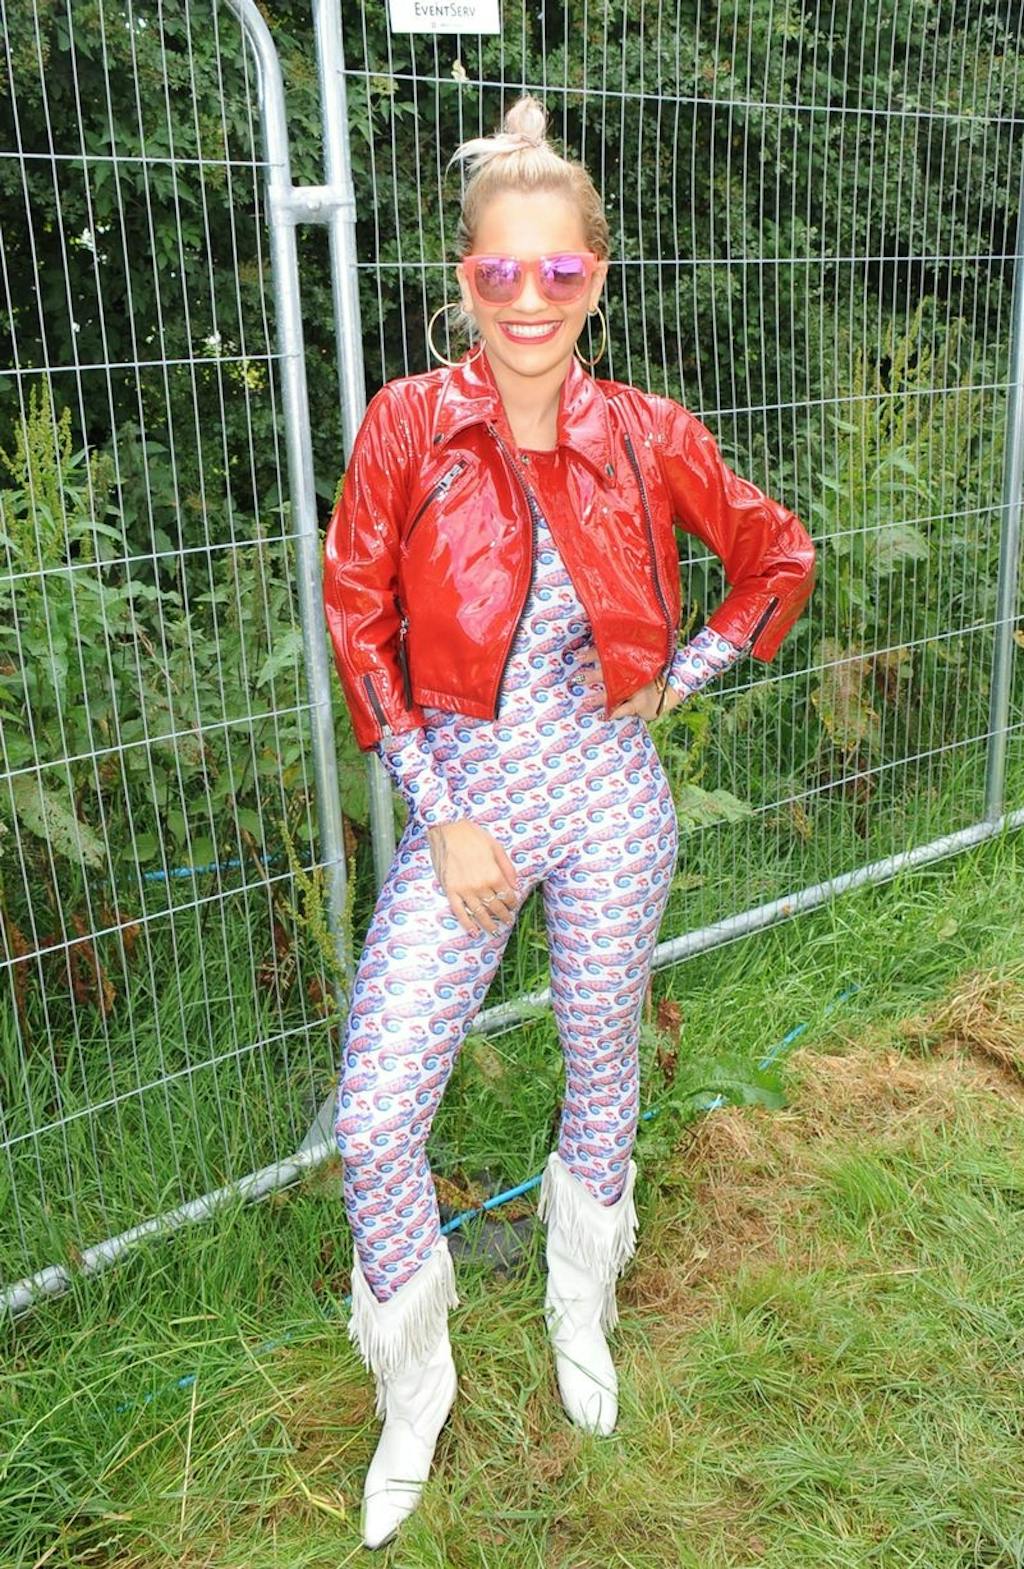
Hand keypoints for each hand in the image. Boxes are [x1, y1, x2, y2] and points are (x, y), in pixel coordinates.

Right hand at [425, 819, 520, 936]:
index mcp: (494, 874)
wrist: (447, 829)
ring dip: (488, 923)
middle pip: (495, 906)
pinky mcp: (450, 890)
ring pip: (479, 913)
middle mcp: (480, 885)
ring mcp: (464, 890)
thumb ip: (507, 868)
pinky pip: (459, 912)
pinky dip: (467, 924)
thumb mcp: (496, 847)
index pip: (507, 895)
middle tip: (508, 921)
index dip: (512, 902)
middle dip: (504, 915)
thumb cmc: (473, 835)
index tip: (514, 906)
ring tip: (494, 931)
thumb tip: (516, 885)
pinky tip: (473, 932)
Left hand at [576, 646, 682, 720]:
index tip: (577, 656)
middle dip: (591, 676)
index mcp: (628, 663)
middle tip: (576, 679)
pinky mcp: (639, 704)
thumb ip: (616, 662)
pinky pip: (625, 709)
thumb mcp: (635, 666)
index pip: (607, 655)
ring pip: (614, 692)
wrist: (671, 689)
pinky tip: (605, 716)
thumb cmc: (648, 677)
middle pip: (608, 673)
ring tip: (586, 701)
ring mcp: (635, 689)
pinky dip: (615, 713)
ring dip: (599, 697)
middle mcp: (630, 675)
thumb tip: (587, 655)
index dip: (591, 655)